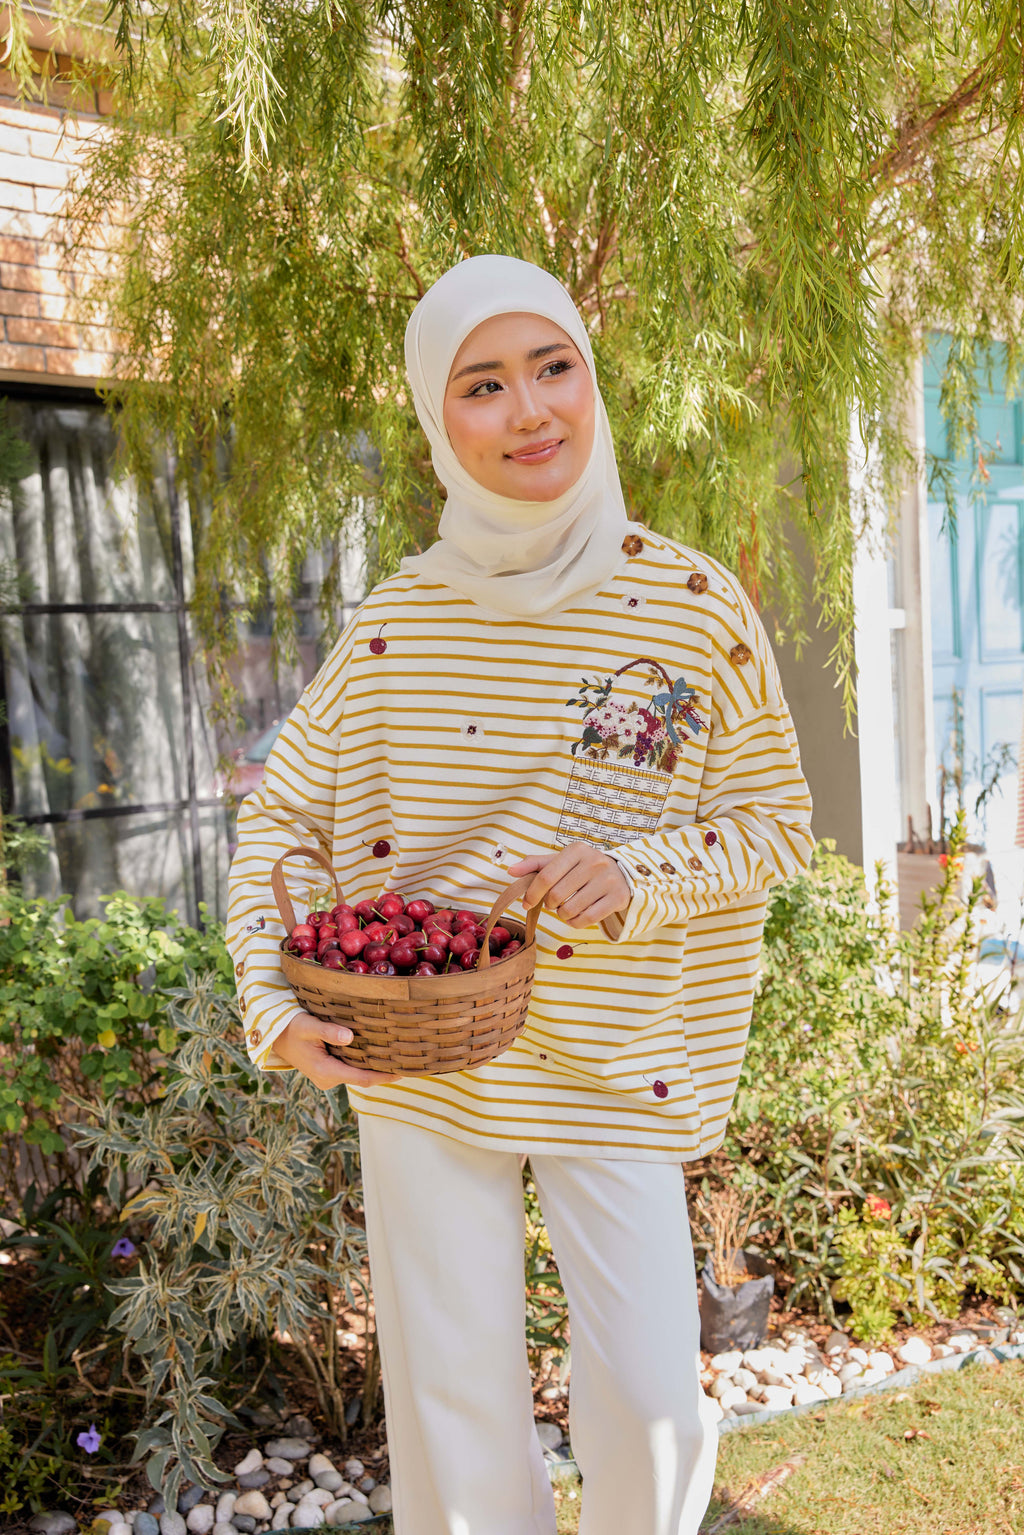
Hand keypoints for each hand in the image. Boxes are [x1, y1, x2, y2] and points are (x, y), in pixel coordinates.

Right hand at [272, 1011, 402, 1089]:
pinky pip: (350, 1071)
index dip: (383, 1076)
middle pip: (363, 1079)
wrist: (274, 1036)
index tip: (402, 1072)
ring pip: (357, 1075)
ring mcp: (327, 1078)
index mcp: (326, 1071)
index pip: (362, 1078)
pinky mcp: (327, 1072)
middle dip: (383, 1072)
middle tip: (407, 1062)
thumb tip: (349, 1037)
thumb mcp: (308, 1025)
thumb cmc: (291, 1027)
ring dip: (374, 1068)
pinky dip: (364, 1065)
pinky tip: (377, 1054)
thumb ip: (328, 1032)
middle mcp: (328, 1079)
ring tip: (397, 1058)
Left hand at [507, 842, 630, 928]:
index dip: (531, 893)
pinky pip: (587, 919)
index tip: (526, 903)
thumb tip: (511, 871)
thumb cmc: (584, 868)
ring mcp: (608, 880)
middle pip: (556, 895)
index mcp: (577, 850)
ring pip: (570, 910)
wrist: (621, 874)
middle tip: (553, 903)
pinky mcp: (618, 898)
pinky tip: (576, 917)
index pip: (545, 876)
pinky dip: (575, 922)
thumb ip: (536, 865)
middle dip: (549, 904)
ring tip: (566, 908)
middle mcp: (594, 862)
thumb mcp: (562, 861)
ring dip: (562, 915)